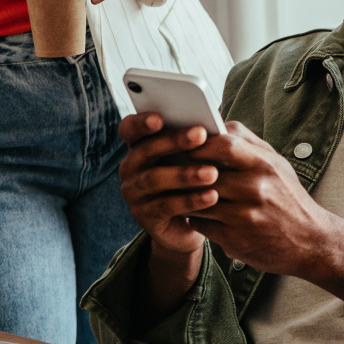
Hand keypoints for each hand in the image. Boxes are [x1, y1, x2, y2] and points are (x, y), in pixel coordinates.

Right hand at [118, 111, 219, 323]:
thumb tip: (214, 126)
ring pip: (155, 179)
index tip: (159, 118)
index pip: (129, 128)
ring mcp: (134, 193)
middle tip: (201, 134)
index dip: (140, 122)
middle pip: (145, 150)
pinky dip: (190, 200)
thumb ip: (193, 140)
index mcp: (139, 145)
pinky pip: (165, 206)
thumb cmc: (190, 180)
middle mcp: (130, 167)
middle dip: (174, 141)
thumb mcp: (191, 158)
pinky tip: (212, 196)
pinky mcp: (144, 216)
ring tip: (213, 172)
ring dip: (185, 174)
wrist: (186, 224)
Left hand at [187, 123, 343, 310]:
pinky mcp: (235, 240)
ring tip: (177, 189)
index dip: (200, 142)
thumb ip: (247, 142)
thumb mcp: (276, 163)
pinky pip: (201, 224)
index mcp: (264, 164)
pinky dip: (193, 217)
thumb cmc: (288, 197)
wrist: (311, 242)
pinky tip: (193, 212)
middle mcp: (255, 188)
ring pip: (198, 200)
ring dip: (184, 195)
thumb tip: (217, 124)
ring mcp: (244, 216)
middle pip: (205, 173)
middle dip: (184, 170)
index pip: (224, 143)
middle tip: (170, 166)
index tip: (186, 144)